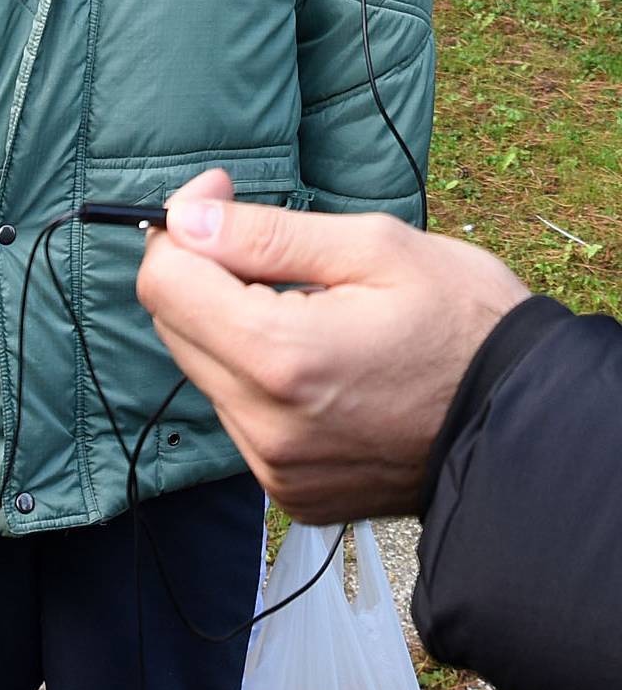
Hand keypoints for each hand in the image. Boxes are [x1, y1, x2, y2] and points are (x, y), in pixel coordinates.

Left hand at [135, 169, 527, 521]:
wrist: (524, 422)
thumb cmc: (463, 323)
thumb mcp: (373, 249)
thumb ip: (264, 235)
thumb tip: (185, 219)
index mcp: (281, 357)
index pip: (164, 282)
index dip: (180, 227)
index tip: (219, 197)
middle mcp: (265, 425)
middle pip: (174, 325)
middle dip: (203, 273)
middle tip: (265, 246)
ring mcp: (277, 468)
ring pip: (202, 370)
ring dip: (230, 327)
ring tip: (307, 309)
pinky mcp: (291, 492)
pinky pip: (238, 416)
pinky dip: (256, 378)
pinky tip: (316, 360)